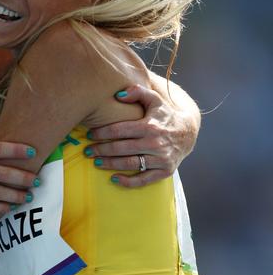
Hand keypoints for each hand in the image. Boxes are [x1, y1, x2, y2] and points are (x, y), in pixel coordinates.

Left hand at [84, 84, 198, 187]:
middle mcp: (155, 144)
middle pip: (121, 149)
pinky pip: (144, 180)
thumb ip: (137, 92)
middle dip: (101, 150)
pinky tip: (113, 179)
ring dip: (110, 164)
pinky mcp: (165, 171)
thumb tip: (118, 94)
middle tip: (87, 151)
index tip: (90, 134)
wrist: (188, 133)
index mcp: (150, 126)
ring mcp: (161, 159)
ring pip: (130, 164)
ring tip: (96, 162)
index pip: (119, 130)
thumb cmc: (165, 115)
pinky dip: (128, 182)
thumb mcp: (154, 100)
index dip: (102, 133)